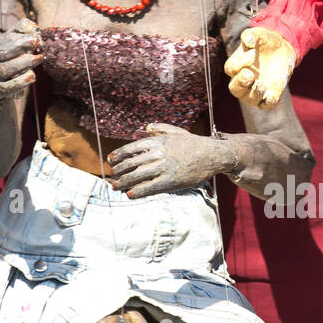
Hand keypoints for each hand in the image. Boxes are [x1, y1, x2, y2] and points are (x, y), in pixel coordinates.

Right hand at [0, 17, 42, 102]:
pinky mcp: (1, 90)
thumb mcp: (8, 41)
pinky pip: (10, 86)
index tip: (36, 37)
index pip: (6, 39)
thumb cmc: (4, 57)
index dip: (21, 38)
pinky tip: (32, 76)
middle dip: (20, 46)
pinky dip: (21, 82)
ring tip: (39, 58)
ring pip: (8, 69)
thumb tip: (35, 27)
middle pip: (3, 52)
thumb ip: (21, 31)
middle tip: (36, 42)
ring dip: (24, 63)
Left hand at [108, 124, 232, 196]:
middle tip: (112, 176)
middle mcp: (158, 154)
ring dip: (124, 182)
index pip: (131, 148)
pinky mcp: (171, 181)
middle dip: (119, 171)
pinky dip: (139, 192)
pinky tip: (130, 195)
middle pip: (131, 163)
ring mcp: (164, 168)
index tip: (111, 160)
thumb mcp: (176, 132)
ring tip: (115, 187)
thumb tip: (146, 128)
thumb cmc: (194, 144)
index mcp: (157, 141)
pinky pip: (150, 187)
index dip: (119, 155)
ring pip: (137, 176)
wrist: (212, 155)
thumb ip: (160, 129)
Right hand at [224, 28, 296, 109]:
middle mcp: (243, 80)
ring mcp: (256, 89)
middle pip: (234, 89)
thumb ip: (250, 35)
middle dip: (241, 84)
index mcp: (237, 66)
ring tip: (262, 84)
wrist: (283, 48)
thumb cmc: (266, 41)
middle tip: (250, 74)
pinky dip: (267, 103)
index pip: (231, 69)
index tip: (253, 53)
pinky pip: (265, 106)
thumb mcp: (258, 34)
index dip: (239, 63)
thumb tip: (248, 42)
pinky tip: (271, 95)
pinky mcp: (270, 95)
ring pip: (249, 100)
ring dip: (254, 94)